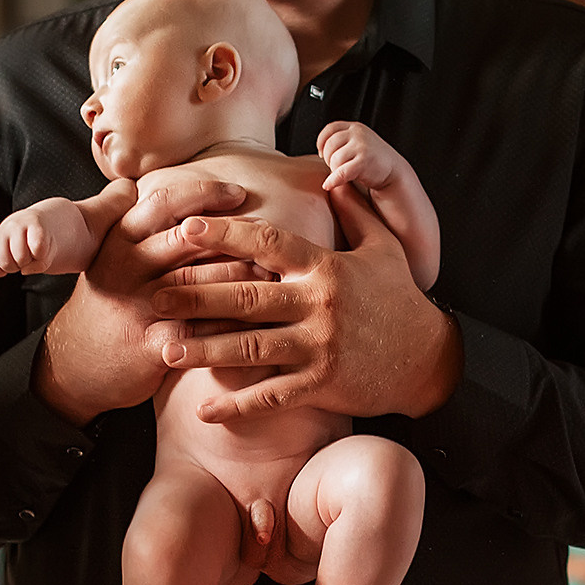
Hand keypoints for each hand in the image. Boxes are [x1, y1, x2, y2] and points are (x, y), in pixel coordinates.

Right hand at [0, 186, 133, 278]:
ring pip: (0, 258)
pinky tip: (14, 267)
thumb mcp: (99, 217)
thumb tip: (133, 184)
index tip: (46, 252)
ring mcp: (7, 233)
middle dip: (25, 261)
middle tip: (40, 256)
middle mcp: (20, 221)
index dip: (38, 251)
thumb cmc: (83, 228)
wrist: (66, 235)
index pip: (33, 239)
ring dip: (12, 264)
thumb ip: (113, 203)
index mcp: (43, 216)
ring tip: (29, 260)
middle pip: (11, 253)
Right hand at [31, 175, 247, 423]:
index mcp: (119, 241)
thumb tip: (140, 185)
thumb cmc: (107, 303)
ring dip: (240, 277)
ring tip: (275, 272)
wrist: (74, 364)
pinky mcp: (149, 346)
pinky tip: (260, 321)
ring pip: (197, 284)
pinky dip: (231, 326)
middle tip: (271, 236)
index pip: (164, 203)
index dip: (204, 194)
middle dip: (234, 236)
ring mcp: (137, 308)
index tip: (239, 193)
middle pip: (186, 240)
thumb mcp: (106, 258)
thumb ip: (130, 226)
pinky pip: (200, 332)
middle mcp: (126, 269)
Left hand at [143, 190, 460, 421]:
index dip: (225, 234)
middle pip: (247, 297)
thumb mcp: (384, 248)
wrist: (431, 358)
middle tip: (153, 295)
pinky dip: (236, 404)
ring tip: (163, 349)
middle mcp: (319, 304)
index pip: (267, 241)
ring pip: (251, 348)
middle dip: (196, 296)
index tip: (185, 229)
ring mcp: (320, 346)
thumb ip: (356, 212)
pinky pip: (272, 396)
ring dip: (203, 350)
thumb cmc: (400, 300)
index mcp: (326, 266)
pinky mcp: (324, 385)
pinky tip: (203, 408)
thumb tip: (335, 177)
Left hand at [316, 120, 399, 192]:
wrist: (394, 172)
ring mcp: (362, 146)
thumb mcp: (358, 143)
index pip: (330, 129)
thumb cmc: (372, 160)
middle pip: (329, 145)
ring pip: (334, 159)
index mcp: (355, 127)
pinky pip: (341, 172)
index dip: (321, 142)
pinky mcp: (364, 161)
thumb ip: (342, 140)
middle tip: (337, 167)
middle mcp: (358, 133)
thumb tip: (320, 148)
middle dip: (328, 159)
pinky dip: (333, 180)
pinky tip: (329, 185)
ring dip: (334, 170)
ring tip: (344, 173)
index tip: (320, 154)